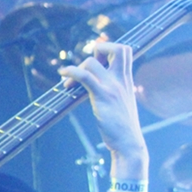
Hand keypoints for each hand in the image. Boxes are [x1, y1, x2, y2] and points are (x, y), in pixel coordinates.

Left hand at [59, 41, 147, 172]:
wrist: (128, 143)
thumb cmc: (121, 126)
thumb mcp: (120, 102)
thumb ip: (111, 89)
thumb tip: (93, 82)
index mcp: (126, 80)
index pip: (125, 51)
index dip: (109, 47)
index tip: (96, 59)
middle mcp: (121, 80)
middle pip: (118, 48)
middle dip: (99, 49)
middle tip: (87, 66)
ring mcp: (113, 87)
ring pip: (92, 62)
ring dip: (75, 69)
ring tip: (67, 84)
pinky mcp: (102, 97)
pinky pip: (84, 76)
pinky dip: (70, 72)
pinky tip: (64, 76)